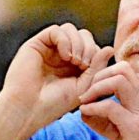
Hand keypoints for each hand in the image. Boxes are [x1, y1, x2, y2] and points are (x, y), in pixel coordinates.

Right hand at [0, 23, 114, 138]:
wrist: (28, 109)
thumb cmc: (54, 104)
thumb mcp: (83, 86)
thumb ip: (96, 68)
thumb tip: (110, 48)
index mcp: (73, 66)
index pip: (91, 47)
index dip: (96, 54)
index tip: (92, 70)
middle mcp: (60, 55)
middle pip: (83, 35)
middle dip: (89, 47)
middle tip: (84, 65)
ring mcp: (48, 49)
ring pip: (70, 30)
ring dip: (78, 43)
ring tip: (76, 62)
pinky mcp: (36, 44)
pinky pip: (56, 31)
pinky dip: (65, 40)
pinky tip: (66, 56)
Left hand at [77, 62, 138, 139]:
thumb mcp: (124, 136)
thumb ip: (106, 124)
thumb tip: (85, 115)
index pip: (126, 71)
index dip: (105, 75)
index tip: (92, 92)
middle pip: (122, 69)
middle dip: (98, 77)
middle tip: (86, 95)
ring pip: (117, 81)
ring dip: (96, 88)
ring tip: (84, 103)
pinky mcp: (135, 127)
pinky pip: (110, 107)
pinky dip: (93, 107)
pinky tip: (85, 114)